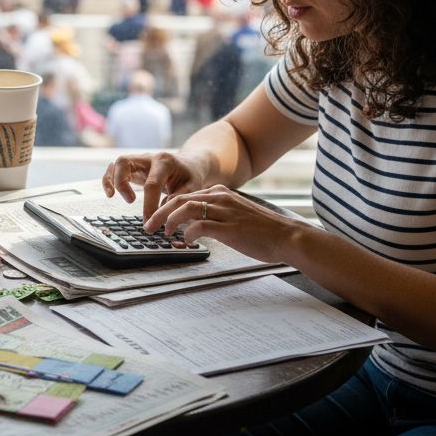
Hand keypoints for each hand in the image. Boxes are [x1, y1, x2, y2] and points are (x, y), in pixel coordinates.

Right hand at [101, 151, 206, 217]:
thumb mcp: (192, 187)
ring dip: (113, 180)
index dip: (149, 204)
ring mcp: (138, 160)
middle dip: (122, 183)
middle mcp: (148, 158)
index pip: (152, 183)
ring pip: (116, 163)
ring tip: (114, 196)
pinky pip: (113, 169)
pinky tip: (110, 194)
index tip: (149, 222)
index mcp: (165, 162)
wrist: (188, 164)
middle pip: (125, 162)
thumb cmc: (189, 176)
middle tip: (130, 201)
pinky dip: (108, 180)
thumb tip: (162, 215)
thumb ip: (178, 199)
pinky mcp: (131, 167)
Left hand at [146, 185, 299, 263]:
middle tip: (148, 225)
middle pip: (179, 199)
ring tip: (162, 232)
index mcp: (221, 193)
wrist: (287, 237)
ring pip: (185, 208)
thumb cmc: (264, 231)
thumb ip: (217, 215)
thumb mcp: (236, 215)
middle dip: (159, 211)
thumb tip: (197, 226)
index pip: (186, 195)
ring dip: (168, 220)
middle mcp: (220, 198)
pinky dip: (187, 233)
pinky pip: (199, 226)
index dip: (167, 206)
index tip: (157, 218)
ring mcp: (224, 211)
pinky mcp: (229, 227)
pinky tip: (185, 241)